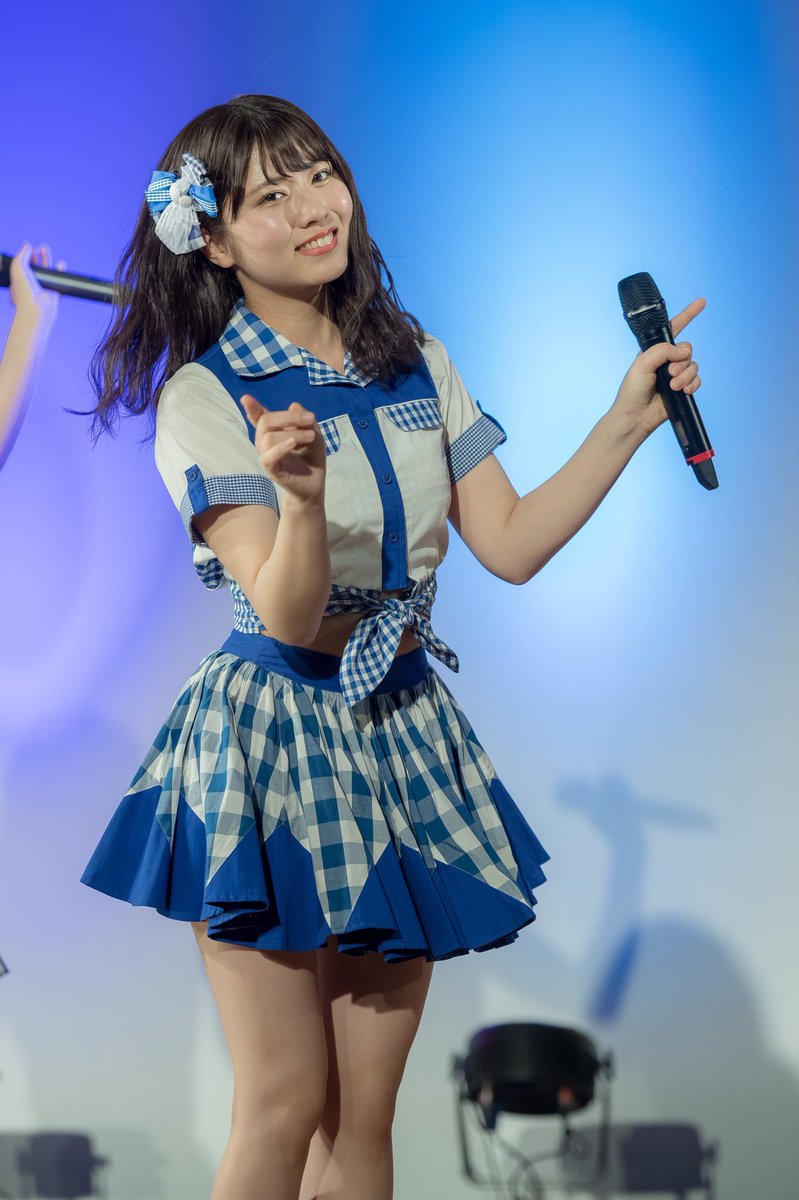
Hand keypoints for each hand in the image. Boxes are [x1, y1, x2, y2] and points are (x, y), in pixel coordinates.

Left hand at [9, 243, 64, 326]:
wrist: (35, 308)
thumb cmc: (23, 290)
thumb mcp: (17, 267)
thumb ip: (21, 255)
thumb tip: (27, 245)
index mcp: (20, 282)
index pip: (24, 267)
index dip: (28, 256)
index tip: (31, 248)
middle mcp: (32, 286)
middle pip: (36, 268)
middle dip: (38, 257)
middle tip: (41, 247)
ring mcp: (43, 290)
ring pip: (47, 273)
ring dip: (48, 260)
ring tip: (46, 249)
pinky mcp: (54, 295)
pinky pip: (59, 281)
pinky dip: (60, 272)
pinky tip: (60, 264)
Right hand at [241, 396, 325, 504]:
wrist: (314, 484)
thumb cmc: (311, 458)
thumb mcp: (314, 434)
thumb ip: (304, 420)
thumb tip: (294, 405)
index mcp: (272, 432)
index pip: (259, 418)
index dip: (252, 408)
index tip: (246, 398)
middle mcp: (265, 442)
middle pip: (266, 422)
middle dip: (288, 417)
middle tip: (310, 419)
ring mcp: (267, 456)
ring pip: (269, 437)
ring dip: (294, 433)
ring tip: (311, 437)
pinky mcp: (272, 470)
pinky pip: (268, 456)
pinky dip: (281, 447)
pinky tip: (293, 443)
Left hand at [612, 297, 705, 438]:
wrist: (636, 416)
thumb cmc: (632, 390)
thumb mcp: (642, 364)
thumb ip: (662, 351)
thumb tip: (684, 351)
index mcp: (655, 350)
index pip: (674, 327)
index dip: (688, 314)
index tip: (701, 302)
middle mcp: (667, 360)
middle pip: (687, 349)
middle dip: (681, 361)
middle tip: (669, 373)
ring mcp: (676, 374)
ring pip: (693, 365)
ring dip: (685, 376)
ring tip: (672, 386)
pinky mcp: (683, 388)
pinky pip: (697, 379)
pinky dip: (692, 384)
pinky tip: (683, 391)